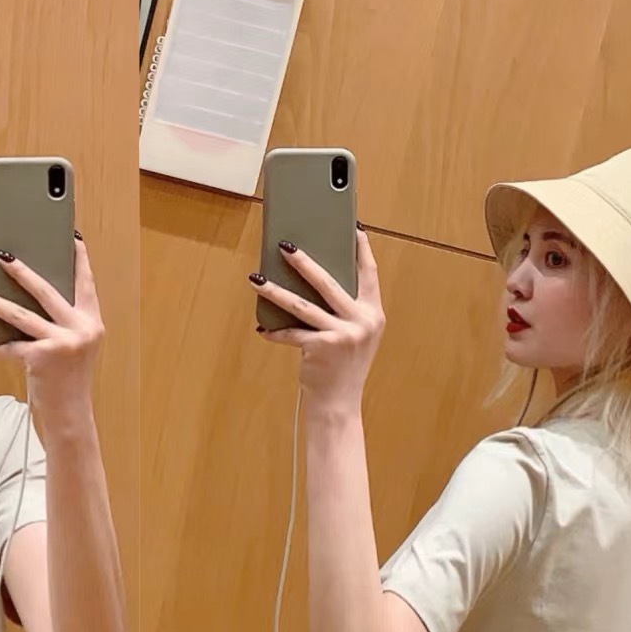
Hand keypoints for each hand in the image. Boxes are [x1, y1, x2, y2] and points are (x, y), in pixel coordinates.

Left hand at [0, 236, 104, 424]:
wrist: (71, 414)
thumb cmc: (69, 379)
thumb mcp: (75, 345)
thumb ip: (64, 322)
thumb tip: (32, 295)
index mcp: (92, 322)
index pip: (86, 282)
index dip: (79, 259)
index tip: (71, 237)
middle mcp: (81, 329)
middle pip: (47, 291)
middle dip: (22, 271)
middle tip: (2, 256)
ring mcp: (63, 343)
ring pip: (22, 315)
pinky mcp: (42, 358)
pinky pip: (11, 347)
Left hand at [252, 228, 384, 414]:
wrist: (339, 403)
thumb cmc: (344, 367)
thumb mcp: (356, 335)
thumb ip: (347, 310)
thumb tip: (314, 280)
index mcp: (374, 313)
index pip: (369, 273)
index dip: (362, 249)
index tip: (353, 228)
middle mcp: (362, 321)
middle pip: (328, 282)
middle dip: (303, 261)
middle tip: (284, 246)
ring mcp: (343, 334)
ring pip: (302, 305)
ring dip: (275, 291)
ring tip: (256, 279)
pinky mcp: (321, 347)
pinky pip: (291, 333)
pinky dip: (275, 331)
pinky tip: (263, 328)